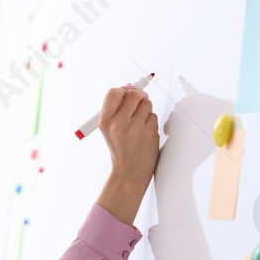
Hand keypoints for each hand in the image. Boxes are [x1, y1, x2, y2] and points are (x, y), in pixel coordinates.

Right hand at [95, 83, 159, 224]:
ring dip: (146, 110)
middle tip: (138, 106)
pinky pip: (153, 116)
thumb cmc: (121, 148)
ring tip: (140, 123)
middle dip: (139, 97)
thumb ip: (117, 108)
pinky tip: (145, 133)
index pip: (113, 92)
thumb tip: (131, 87)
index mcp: (105, 121)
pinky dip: (151, 122)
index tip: (127, 96)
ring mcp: (134, 128)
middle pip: (133, 94)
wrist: (129, 172)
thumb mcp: (110, 129)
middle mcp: (118, 123)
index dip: (123, 91)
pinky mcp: (149, 132)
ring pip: (146, 103)